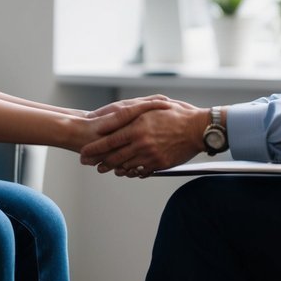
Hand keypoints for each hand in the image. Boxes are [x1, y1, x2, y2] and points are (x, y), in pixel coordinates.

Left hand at [79, 99, 207, 177]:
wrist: (197, 129)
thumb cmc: (175, 114)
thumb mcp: (151, 107)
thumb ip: (132, 113)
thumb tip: (115, 116)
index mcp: (136, 127)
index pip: (109, 141)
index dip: (94, 149)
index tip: (84, 152)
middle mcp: (140, 142)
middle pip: (113, 156)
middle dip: (99, 162)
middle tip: (90, 164)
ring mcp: (149, 155)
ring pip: (125, 166)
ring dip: (113, 168)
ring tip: (106, 168)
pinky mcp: (158, 164)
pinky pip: (140, 172)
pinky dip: (131, 172)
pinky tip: (126, 171)